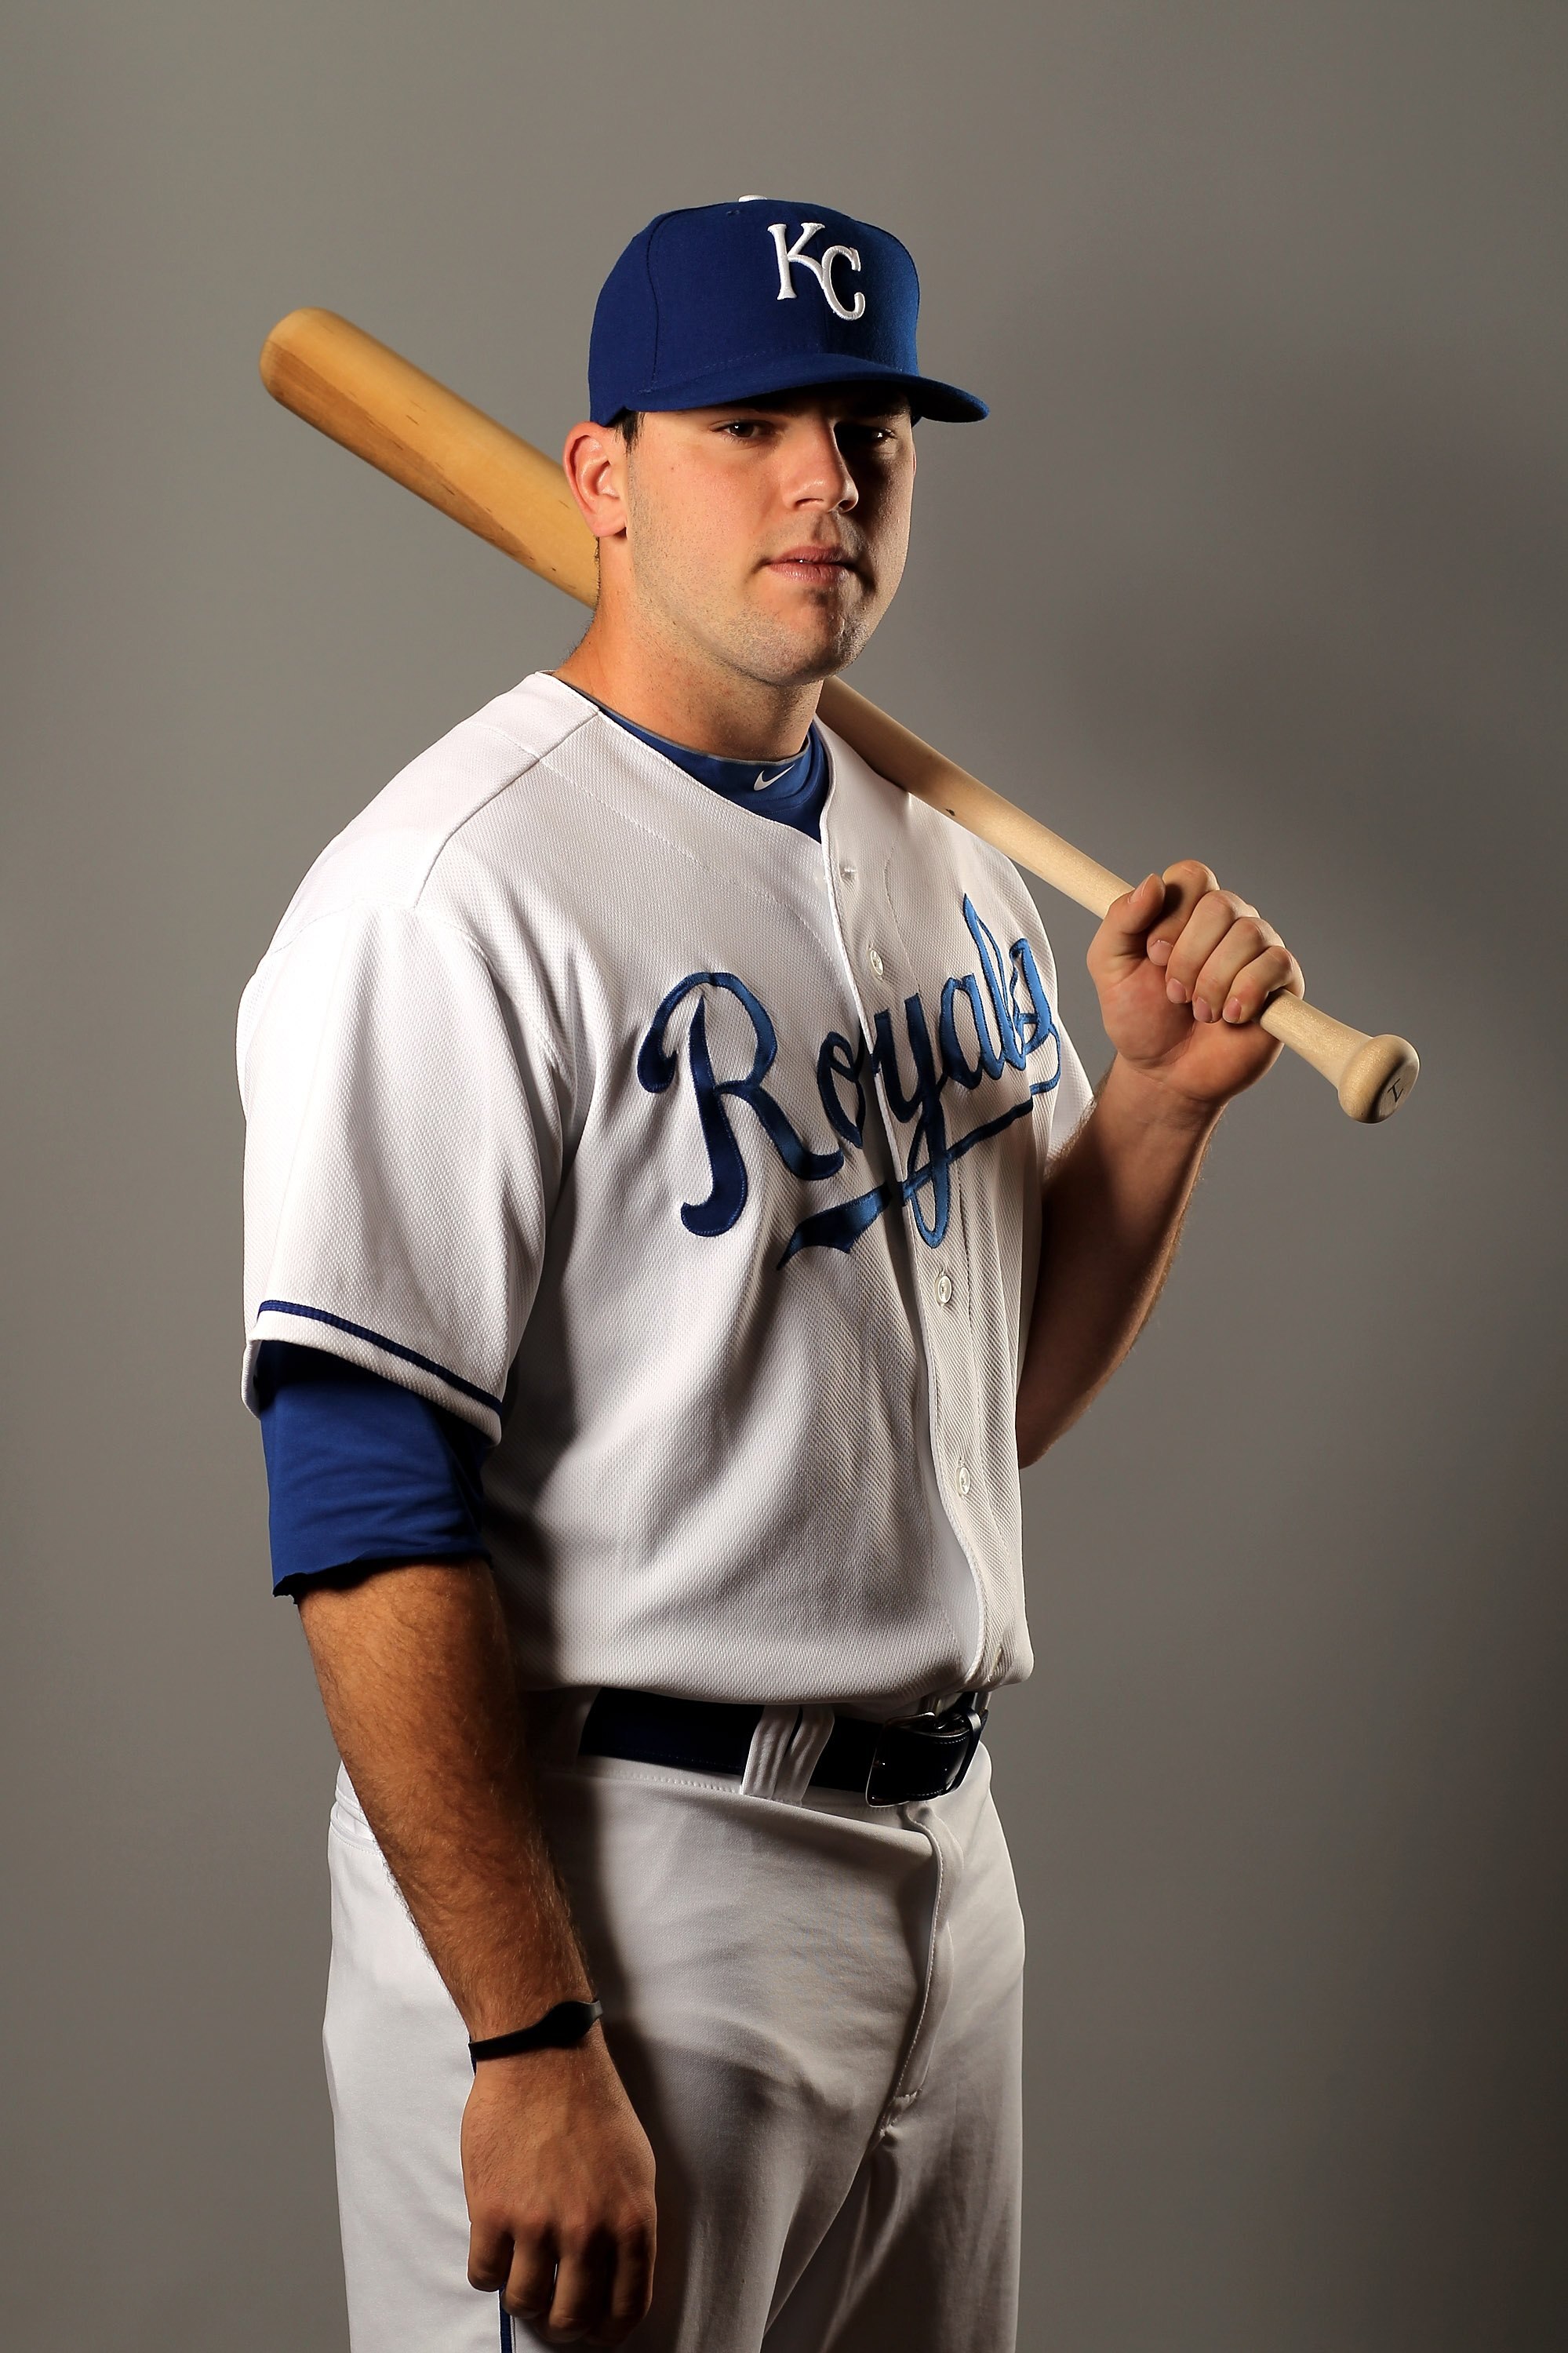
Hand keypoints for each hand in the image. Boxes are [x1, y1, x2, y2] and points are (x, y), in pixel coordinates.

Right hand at [462, 2032, 656, 2345]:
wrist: (545, 2054)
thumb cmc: (592, 2104)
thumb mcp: (635, 2165)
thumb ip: (627, 2224)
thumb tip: (616, 2277)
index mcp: (632, 2220)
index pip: (627, 2309)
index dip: (608, 2332)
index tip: (595, 2331)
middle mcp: (589, 2230)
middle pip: (571, 2319)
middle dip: (560, 2322)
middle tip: (551, 2306)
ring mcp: (538, 2224)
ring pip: (524, 2304)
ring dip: (521, 2297)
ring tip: (522, 2272)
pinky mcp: (492, 2211)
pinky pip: (484, 2276)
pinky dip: (488, 2270)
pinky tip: (495, 2246)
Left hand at [1087, 861, 1303, 1114]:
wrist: (1165, 1074)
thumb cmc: (1140, 1019)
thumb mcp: (1110, 967)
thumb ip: (1120, 920)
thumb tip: (1152, 882)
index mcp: (1187, 910)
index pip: (1193, 876)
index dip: (1172, 915)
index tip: (1154, 955)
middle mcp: (1227, 923)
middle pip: (1220, 904)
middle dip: (1188, 957)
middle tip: (1174, 994)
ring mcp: (1257, 950)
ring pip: (1248, 934)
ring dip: (1213, 982)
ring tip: (1200, 1012)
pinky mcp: (1283, 982)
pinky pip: (1276, 963)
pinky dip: (1246, 992)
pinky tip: (1231, 1016)